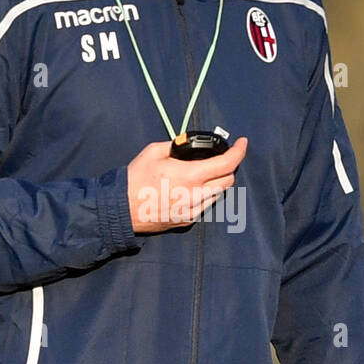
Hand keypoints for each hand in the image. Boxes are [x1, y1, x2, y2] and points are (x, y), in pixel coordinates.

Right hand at [127, 136, 247, 232]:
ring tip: (204, 172)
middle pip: (229, 180)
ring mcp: (193, 210)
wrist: (121, 210)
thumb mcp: (154, 152)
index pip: (227, 163)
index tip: (242, 143)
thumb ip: (176, 145)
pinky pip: (205, 205)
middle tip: (221, 157)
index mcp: (190, 175)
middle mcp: (196, 195)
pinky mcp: (187, 220)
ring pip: (219, 194)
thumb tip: (187, 144)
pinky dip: (205, 194)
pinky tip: (191, 188)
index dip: (239, 151)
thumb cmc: (135, 179)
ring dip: (217, 181)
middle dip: (229, 166)